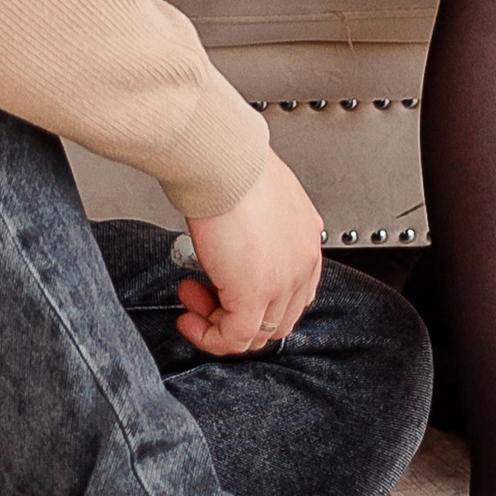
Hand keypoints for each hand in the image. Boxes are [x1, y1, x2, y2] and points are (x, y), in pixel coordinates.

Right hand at [174, 150, 324, 356]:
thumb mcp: (254, 198)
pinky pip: (235, 338)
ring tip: (191, 304)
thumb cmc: (231, 164)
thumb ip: (254, 225)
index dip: (258, 299)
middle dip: (237, 314)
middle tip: (203, 297)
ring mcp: (283, 281)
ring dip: (219, 327)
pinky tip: (190, 320)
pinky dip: (210, 337)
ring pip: (258, 333)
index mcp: (306, 237)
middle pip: (279, 317)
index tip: (226, 288)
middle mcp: (303, 262)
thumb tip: (231, 241)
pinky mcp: (255, 294)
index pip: (294, 292)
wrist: (222, 158)